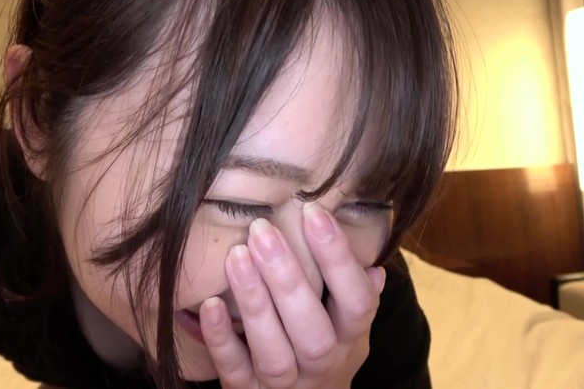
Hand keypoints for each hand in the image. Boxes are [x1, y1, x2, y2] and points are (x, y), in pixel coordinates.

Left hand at [199, 203, 385, 388]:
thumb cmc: (326, 352)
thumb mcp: (348, 328)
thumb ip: (355, 294)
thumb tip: (374, 263)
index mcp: (350, 341)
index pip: (357, 302)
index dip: (339, 259)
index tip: (314, 213)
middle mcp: (321, 366)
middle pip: (312, 331)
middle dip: (288, 279)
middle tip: (262, 231)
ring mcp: (284, 385)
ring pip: (274, 353)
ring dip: (255, 304)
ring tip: (236, 257)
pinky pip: (234, 371)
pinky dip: (220, 339)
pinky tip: (210, 305)